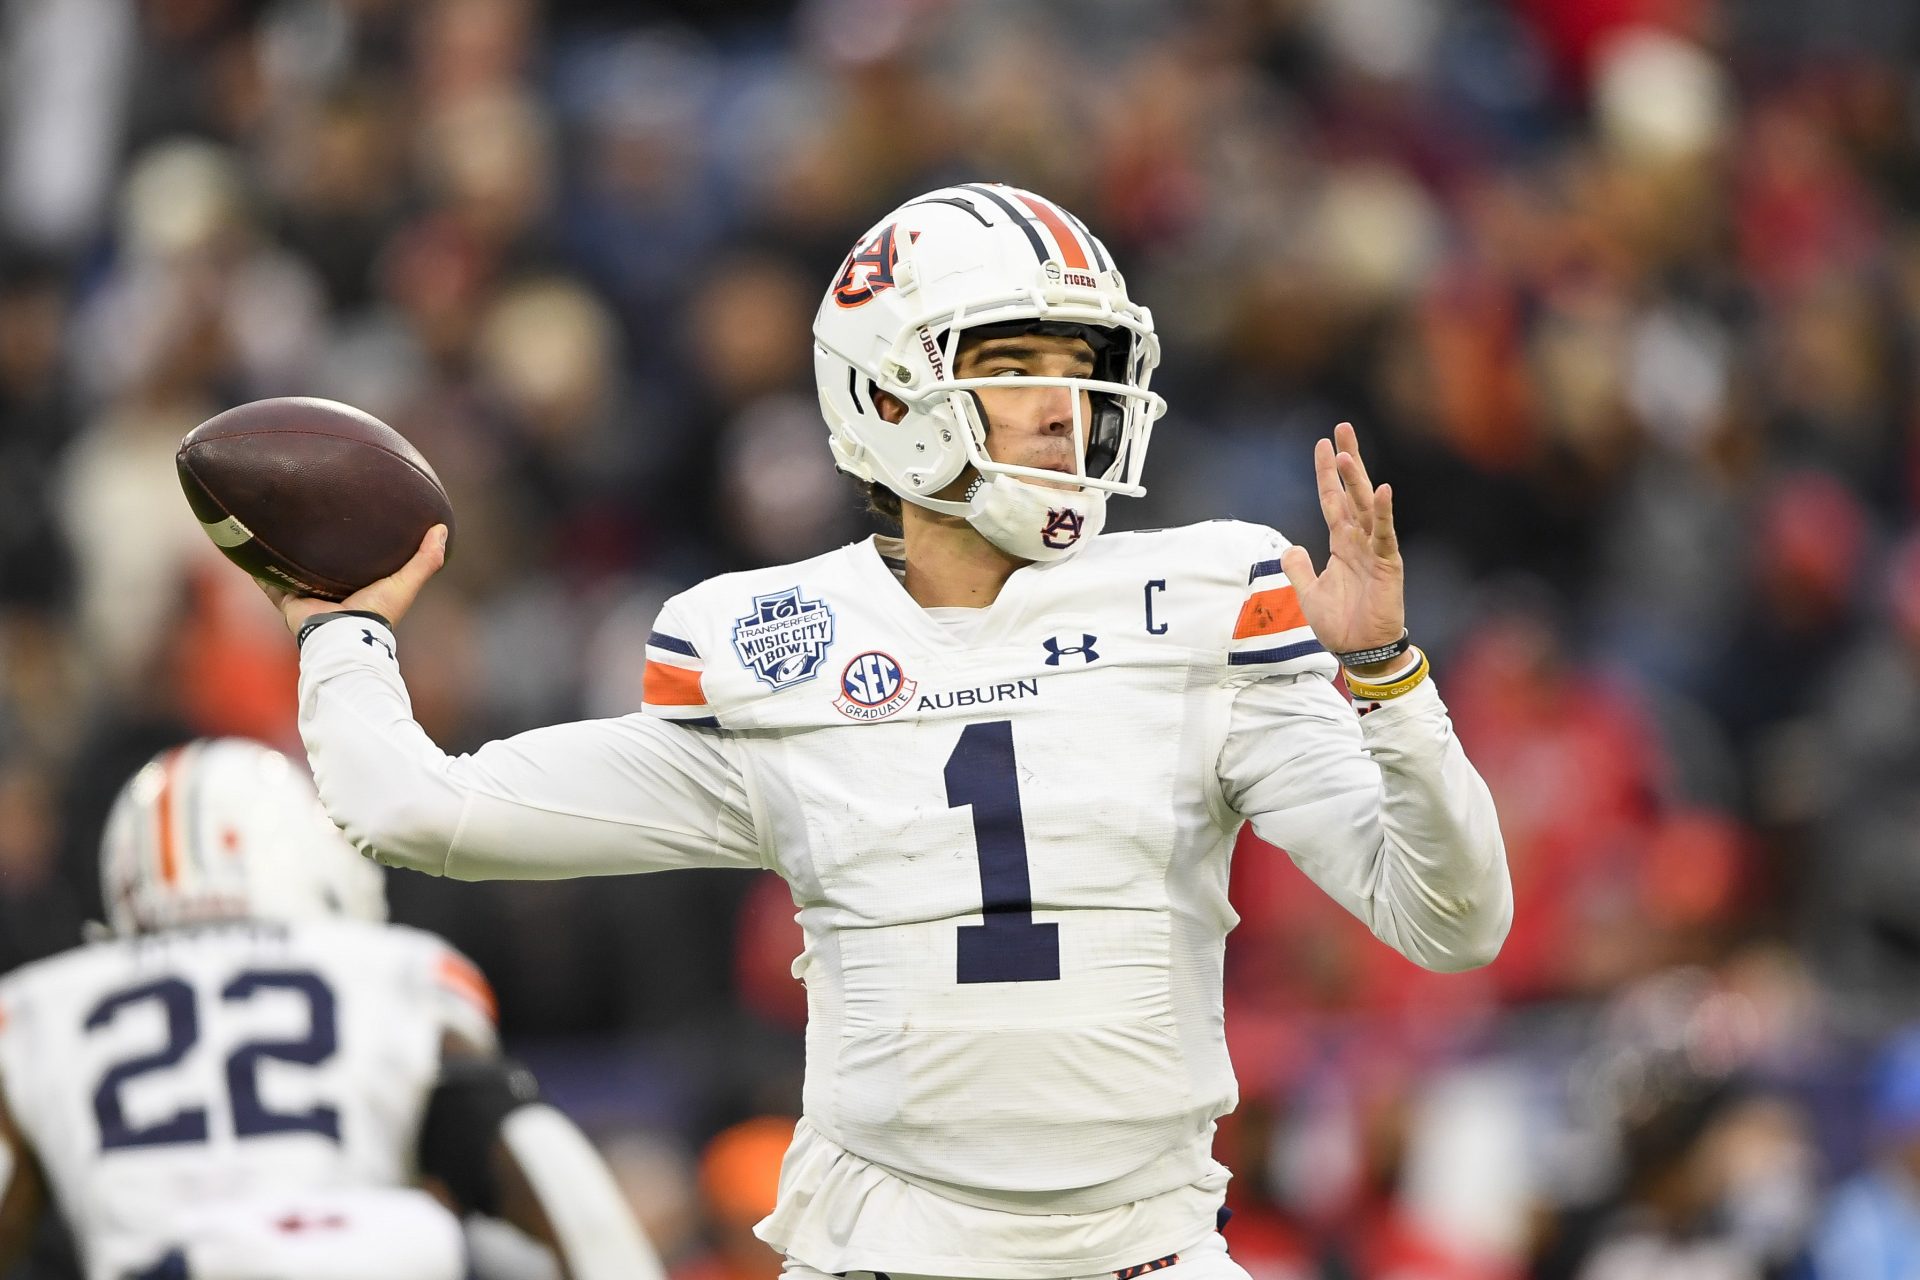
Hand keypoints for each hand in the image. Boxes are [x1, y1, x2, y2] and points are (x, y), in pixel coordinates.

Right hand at [258, 525, 448, 636]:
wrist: (344, 637)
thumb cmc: (376, 613)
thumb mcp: (405, 583)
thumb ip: (425, 560)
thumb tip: (442, 529)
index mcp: (358, 587)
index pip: (354, 561)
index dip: (353, 543)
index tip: (350, 517)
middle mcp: (331, 591)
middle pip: (320, 563)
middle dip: (314, 543)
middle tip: (308, 511)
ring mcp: (307, 596)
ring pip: (291, 569)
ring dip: (282, 551)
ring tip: (273, 520)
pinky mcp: (286, 600)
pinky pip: (266, 580)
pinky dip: (255, 566)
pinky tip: (243, 545)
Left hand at [1280, 423, 1404, 658]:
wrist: (1360, 651)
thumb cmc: (1340, 623)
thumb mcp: (1308, 593)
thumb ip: (1299, 569)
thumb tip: (1290, 548)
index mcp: (1341, 543)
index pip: (1332, 499)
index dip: (1327, 473)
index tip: (1322, 444)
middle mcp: (1359, 540)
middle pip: (1352, 492)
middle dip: (1347, 460)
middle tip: (1342, 428)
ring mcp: (1375, 550)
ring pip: (1366, 507)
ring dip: (1357, 481)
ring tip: (1347, 454)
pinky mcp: (1389, 564)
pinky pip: (1385, 535)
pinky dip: (1384, 513)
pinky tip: (1382, 490)